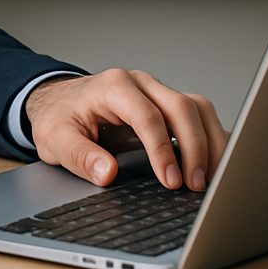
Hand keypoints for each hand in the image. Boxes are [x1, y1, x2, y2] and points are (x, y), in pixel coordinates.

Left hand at [23, 69, 228, 191]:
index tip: (170, 181)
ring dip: (210, 142)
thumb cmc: (59, 118)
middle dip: (195, 147)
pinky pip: (198, 115)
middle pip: (181, 107)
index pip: (148, 116)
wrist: (59, 101)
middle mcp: (141, 83)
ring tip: (211, 178)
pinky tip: (212, 164)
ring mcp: (157, 91)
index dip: (162, 150)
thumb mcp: (55, 139)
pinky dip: (210, 138)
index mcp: (113, 87)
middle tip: (196, 185)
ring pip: (197, 108)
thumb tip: (107, 173)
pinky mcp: (166, 104)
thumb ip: (80, 156)